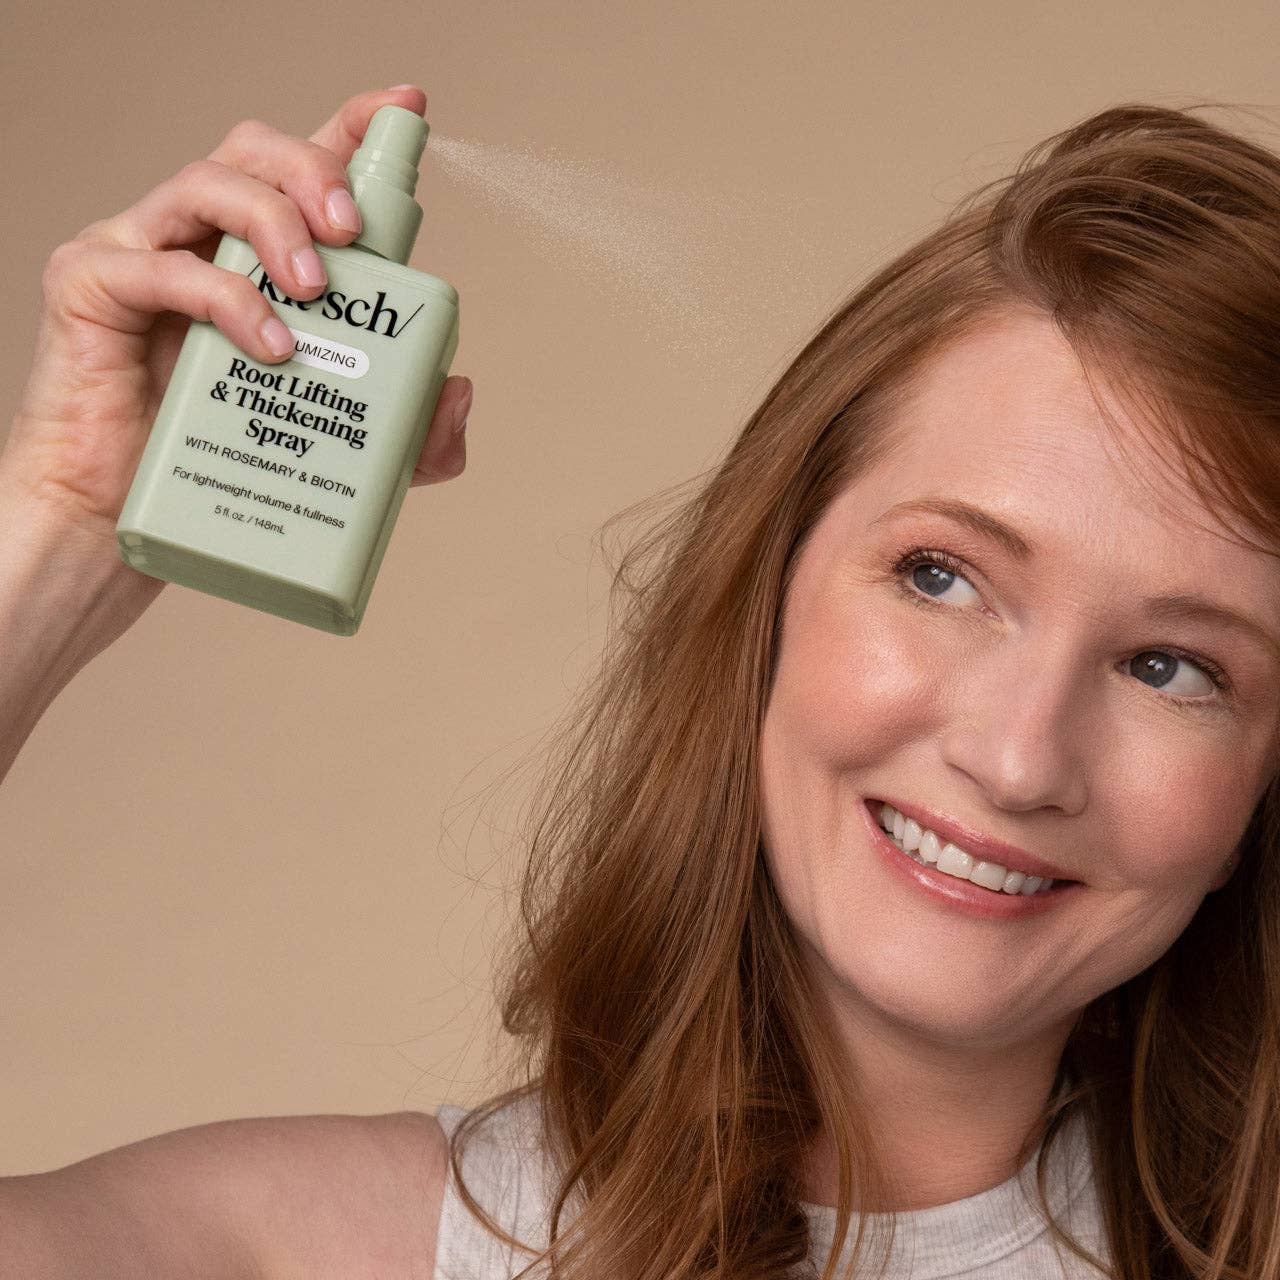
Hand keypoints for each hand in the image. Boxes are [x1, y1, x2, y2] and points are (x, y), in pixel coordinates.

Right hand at [1, 84, 471, 635]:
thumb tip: (459, 391)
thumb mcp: (342, 450)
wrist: (119, 519)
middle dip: (316, 173)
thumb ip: (407, 430)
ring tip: (315, 292)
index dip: (353, 127)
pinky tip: (269, 343)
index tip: (406, 107)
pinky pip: (159, 265)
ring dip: (274, 224)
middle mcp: (198, 236)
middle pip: (254, 151)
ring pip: (206, 184)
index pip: (301, 166)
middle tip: (354, 234)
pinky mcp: (92, 285)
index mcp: (253, 254)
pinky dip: (225, 297)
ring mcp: (140, 252)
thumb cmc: (223, 462)